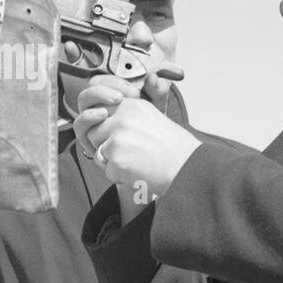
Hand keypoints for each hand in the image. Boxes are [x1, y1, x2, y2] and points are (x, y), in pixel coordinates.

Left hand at [77, 84, 200, 196]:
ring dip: (113, 162)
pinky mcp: (116, 159)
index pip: (100, 113)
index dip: (107, 128)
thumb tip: (99, 117)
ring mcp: (118, 138)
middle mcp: (122, 118)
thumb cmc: (173, 148)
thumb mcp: (151, 119)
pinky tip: (140, 172)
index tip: (123, 137)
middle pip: (93, 133)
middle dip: (105, 145)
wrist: (189, 168)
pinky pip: (108, 172)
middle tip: (132, 153)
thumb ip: (126, 116)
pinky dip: (121, 177)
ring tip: (138, 162)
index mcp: (130, 105)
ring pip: (99, 153)